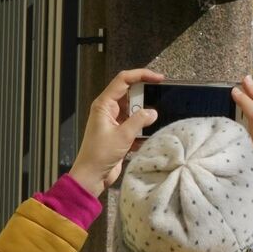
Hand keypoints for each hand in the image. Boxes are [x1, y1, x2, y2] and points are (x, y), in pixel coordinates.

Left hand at [68, 68, 162, 195]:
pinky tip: (148, 134)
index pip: (123, 80)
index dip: (141, 75)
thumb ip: (139, 121)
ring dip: (144, 113)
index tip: (159, 78)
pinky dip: (142, 127)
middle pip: (129, 93)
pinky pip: (134, 123)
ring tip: (155, 119)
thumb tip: (153, 112)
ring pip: (133, 109)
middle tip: (160, 98)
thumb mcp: (123, 136)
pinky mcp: (118, 132)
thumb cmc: (100, 155)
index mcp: (104, 105)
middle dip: (145, 95)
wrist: (91, 176)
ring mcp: (113, 121)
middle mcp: (108, 110)